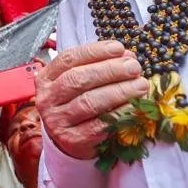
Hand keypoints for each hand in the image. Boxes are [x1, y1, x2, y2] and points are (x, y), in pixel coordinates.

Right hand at [35, 40, 150, 159]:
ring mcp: (58, 120)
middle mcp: (47, 98)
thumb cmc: (75, 103)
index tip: (118, 48)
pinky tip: (135, 106)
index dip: (94, 52)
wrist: (67, 139)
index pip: (69, 59)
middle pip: (78, 79)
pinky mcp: (73, 140)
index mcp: (46, 78)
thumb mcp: (78, 81)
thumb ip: (97, 66)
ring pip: (88, 102)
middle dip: (109, 70)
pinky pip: (99, 125)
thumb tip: (127, 56)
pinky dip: (119, 114)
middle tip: (134, 66)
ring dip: (118, 91)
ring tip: (140, 84)